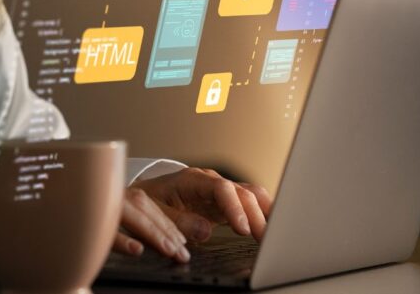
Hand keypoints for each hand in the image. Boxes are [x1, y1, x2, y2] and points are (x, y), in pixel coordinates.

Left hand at [113, 167, 271, 262]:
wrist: (145, 197)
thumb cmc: (148, 202)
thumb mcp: (156, 212)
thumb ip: (179, 221)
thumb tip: (205, 231)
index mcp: (193, 180)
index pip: (221, 188)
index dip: (234, 207)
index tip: (242, 228)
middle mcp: (211, 182)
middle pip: (241, 192)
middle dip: (255, 214)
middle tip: (264, 239)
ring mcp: (221, 192)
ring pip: (250, 196)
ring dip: (264, 213)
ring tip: (274, 235)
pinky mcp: (226, 203)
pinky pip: (249, 205)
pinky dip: (262, 214)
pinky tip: (271, 227)